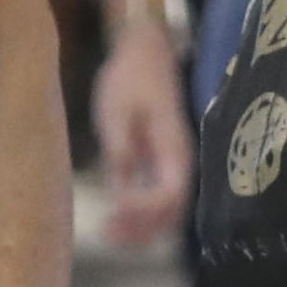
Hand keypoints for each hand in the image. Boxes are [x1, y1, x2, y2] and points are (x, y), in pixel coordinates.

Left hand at [90, 21, 192, 246]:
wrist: (144, 52)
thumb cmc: (131, 77)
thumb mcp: (117, 110)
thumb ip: (120, 149)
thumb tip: (120, 188)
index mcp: (174, 148)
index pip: (170, 194)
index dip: (145, 210)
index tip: (115, 208)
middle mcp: (179, 161)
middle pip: (172, 212)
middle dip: (143, 230)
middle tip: (107, 234)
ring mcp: (170, 163)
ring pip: (165, 210)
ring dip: (141, 228)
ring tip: (108, 233)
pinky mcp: (157, 162)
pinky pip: (155, 198)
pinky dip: (138, 213)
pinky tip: (114, 218)